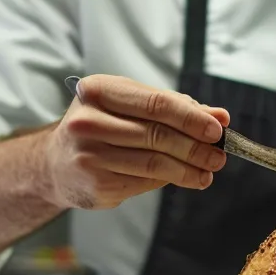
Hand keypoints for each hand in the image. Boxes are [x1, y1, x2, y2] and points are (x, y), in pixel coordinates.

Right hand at [43, 74, 230, 209]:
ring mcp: (89, 155)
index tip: (218, 129)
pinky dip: (169, 180)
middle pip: (157, 135)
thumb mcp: (130, 106)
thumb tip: (220, 117)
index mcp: (98, 90)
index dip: (191, 117)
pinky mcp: (95, 184)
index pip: (156, 103)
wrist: (55, 163)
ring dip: (189, 169)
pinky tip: (185, 179)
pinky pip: (144, 182)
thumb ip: (174, 108)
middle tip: (219, 156)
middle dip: (195, 147)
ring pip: (154, 163)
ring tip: (208, 171)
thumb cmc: (102, 126)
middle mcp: (87, 121)